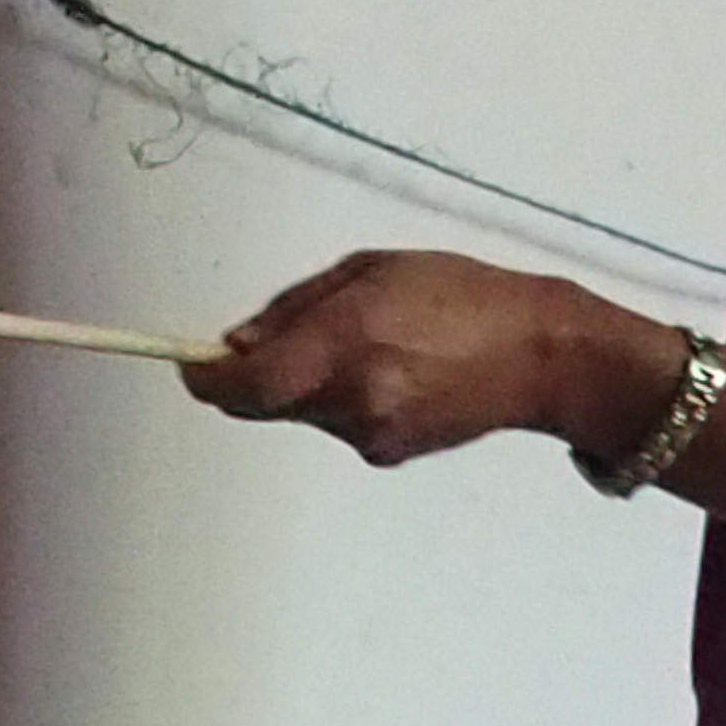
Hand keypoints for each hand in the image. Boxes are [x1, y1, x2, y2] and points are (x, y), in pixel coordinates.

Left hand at [180, 250, 607, 465]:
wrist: (538, 355)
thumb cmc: (459, 293)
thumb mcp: (370, 270)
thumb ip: (294, 307)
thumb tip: (237, 342)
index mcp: (344, 343)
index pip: (243, 385)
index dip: (204, 377)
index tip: (187, 362)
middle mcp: (352, 398)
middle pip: (262, 403)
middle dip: (252, 376)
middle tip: (271, 340)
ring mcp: (370, 434)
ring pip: (298, 413)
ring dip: (301, 383)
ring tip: (363, 343)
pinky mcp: (387, 455)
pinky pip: (335, 424)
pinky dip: (338, 400)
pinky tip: (389, 371)